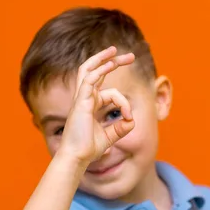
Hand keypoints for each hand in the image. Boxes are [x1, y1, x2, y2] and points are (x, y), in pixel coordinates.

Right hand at [58, 46, 135, 165]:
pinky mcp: (80, 102)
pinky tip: (111, 65)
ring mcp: (81, 98)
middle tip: (130, 56)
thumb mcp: (110, 136)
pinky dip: (101, 71)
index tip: (128, 116)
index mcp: (89, 105)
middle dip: (111, 61)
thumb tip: (132, 120)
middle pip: (95, 71)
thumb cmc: (88, 149)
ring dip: (103, 59)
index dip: (123, 101)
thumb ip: (121, 128)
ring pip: (89, 70)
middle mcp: (84, 98)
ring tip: (117, 51)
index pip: (109, 91)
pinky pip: (90, 80)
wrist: (77, 157)